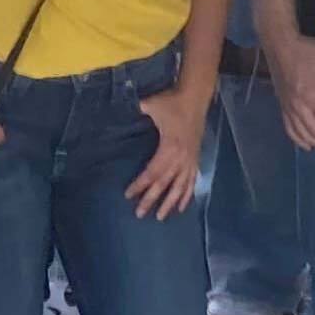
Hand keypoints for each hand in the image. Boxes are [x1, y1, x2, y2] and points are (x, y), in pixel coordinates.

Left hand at [127, 86, 205, 218]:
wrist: (195, 97)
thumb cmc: (171, 102)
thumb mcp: (151, 104)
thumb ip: (136, 111)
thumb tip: (118, 110)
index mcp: (169, 147)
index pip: (152, 172)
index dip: (140, 184)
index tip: (128, 195)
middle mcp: (181, 158)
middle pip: (164, 184)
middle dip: (151, 199)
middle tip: (139, 214)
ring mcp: (190, 160)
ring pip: (180, 187)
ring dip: (170, 203)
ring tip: (160, 217)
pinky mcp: (196, 159)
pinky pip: (192, 181)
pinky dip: (187, 195)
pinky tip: (182, 207)